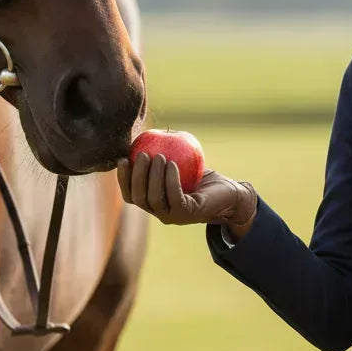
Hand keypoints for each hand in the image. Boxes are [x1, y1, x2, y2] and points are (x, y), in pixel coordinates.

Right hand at [117, 153, 256, 232]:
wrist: (229, 194)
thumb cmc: (202, 177)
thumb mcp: (179, 164)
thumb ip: (162, 155)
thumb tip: (147, 134)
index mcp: (154, 203)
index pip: (131, 195)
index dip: (123, 179)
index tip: (123, 158)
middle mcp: (160, 213)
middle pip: (139, 197)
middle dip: (137, 176)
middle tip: (142, 154)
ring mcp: (173, 216)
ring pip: (154, 198)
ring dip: (153, 176)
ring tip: (159, 155)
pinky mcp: (187, 213)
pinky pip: (174, 196)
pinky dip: (170, 179)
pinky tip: (172, 164)